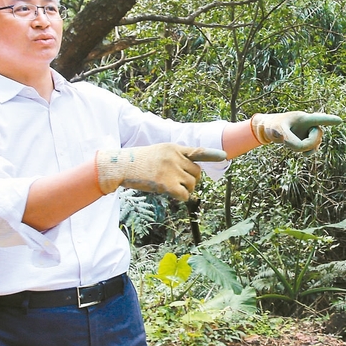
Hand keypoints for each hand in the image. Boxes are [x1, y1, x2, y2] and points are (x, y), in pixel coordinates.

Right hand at [95, 144, 227, 200]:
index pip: (197, 151)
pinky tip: (171, 194)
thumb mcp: (158, 152)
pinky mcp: (167, 184)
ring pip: (192, 184)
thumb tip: (188, 174)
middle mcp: (175, 157)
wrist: (121, 166)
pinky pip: (184, 195)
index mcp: (173, 148)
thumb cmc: (138, 161)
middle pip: (197, 172)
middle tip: (181, 184)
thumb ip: (174, 158)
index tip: (224, 156)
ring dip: (186, 190)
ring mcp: (171, 170)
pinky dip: (181, 197)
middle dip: (193, 180)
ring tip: (172, 188)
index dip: (211, 154)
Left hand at [250, 112, 342, 151]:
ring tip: (289, 143)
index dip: (329, 120)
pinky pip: (314, 147)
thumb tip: (300, 148)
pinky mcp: (307, 139)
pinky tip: (304, 154)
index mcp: (303, 118)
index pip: (319, 119)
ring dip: (306, 147)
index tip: (340, 121)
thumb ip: (289, 139)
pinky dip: (310, 151)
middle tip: (288, 142)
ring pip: (317, 142)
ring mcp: (309, 131)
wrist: (270, 128)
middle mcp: (309, 124)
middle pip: (318, 135)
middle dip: (307, 142)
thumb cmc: (273, 126)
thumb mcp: (277, 131)